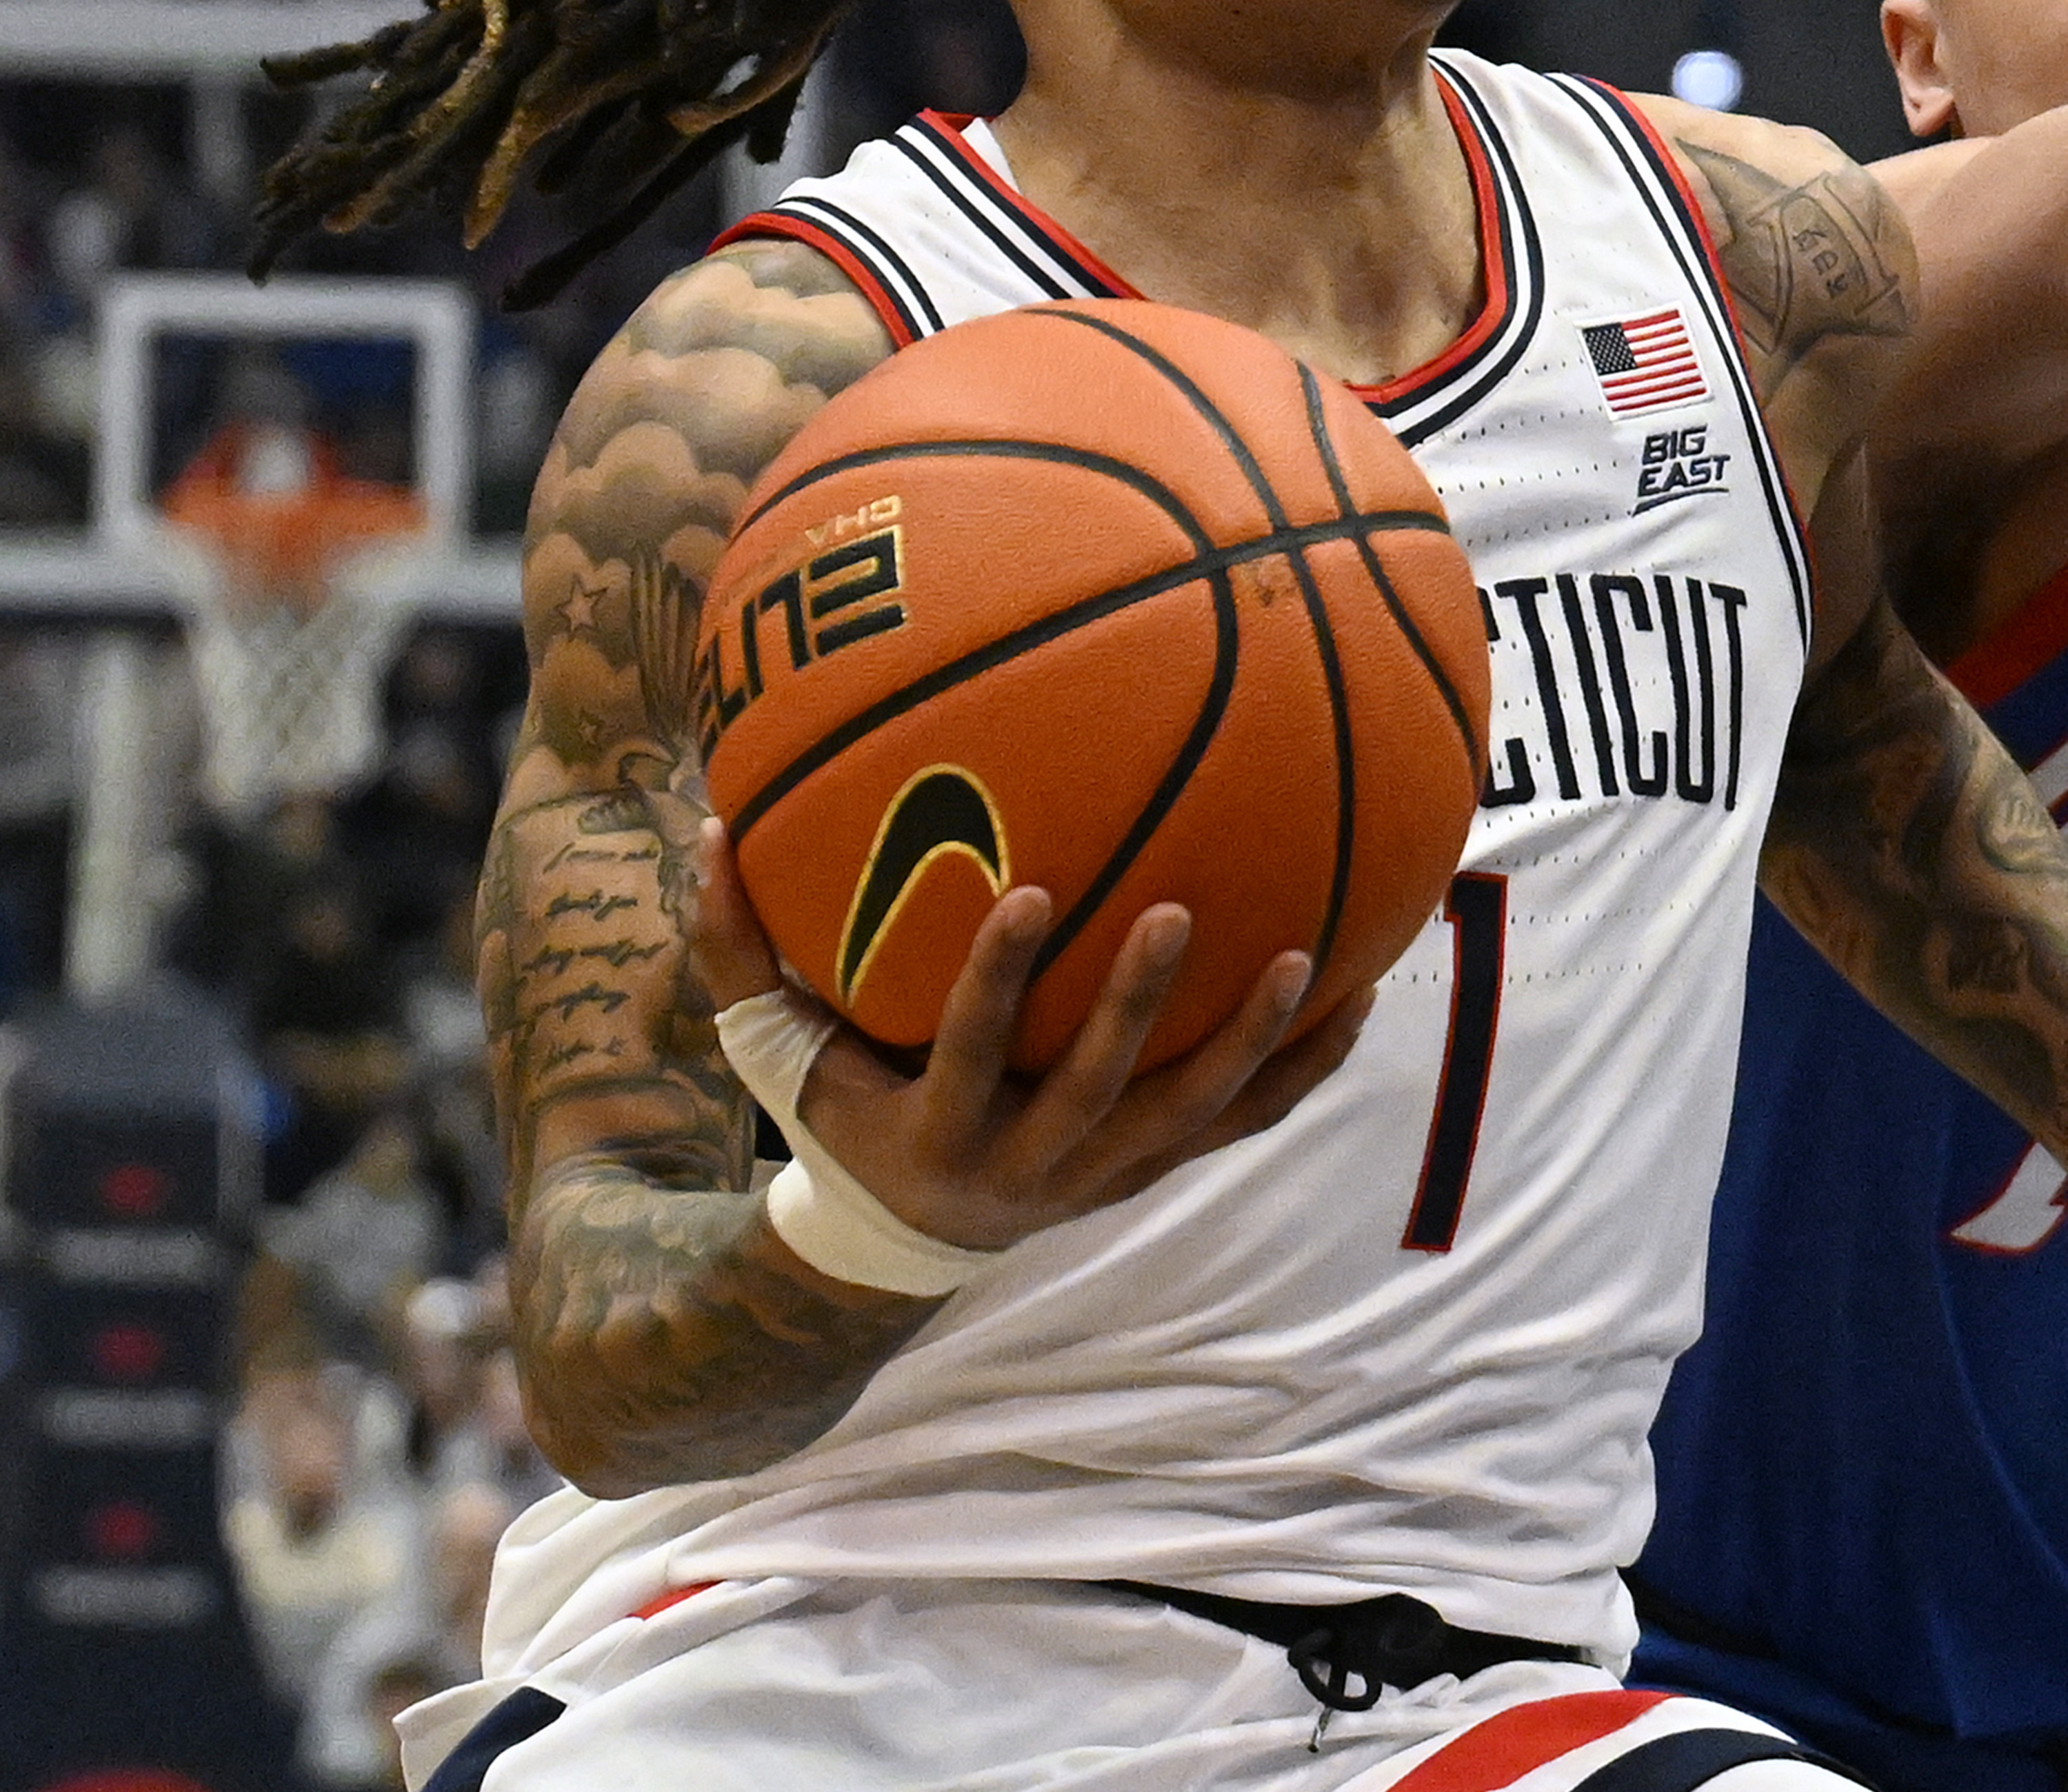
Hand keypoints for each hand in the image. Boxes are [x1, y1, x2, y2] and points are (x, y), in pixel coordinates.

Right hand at [693, 820, 1366, 1252]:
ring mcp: (1106, 1175)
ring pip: (1195, 1117)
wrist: (906, 1240)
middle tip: (1180, 911)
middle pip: (1099, 1088)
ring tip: (1307, 958)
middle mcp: (1032, 1165)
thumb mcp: (778, 1056)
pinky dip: (1304, 1064)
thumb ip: (738, 952)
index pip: (969, 1049)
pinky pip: (1247, 1122)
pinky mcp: (1158, 1171)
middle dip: (1138, 1007)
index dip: (997, 981)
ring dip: (1253, 1042)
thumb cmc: (842, 1114)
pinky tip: (1364, 991)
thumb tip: (703, 826)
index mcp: (940, 1131)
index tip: (1029, 892)